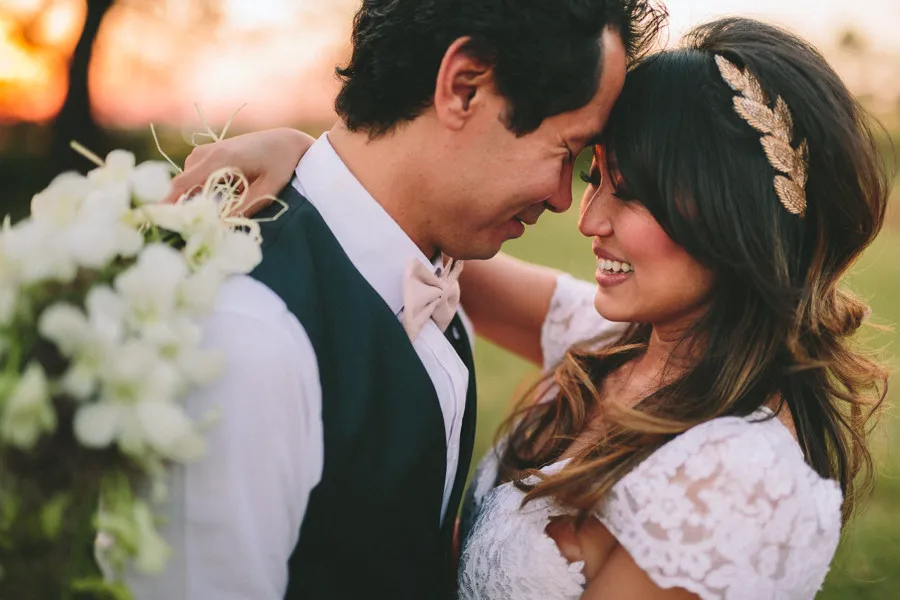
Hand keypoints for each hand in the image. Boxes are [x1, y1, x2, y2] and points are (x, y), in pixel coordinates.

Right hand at [163, 128, 315, 215]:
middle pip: (184, 184)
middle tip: (196, 224)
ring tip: (222, 205)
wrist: (285, 141)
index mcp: (220, 159)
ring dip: (200, 196)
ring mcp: (206, 152)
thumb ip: (245, 207)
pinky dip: (204, 188)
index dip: (169, 202)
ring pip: (190, 181)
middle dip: (186, 204)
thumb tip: (222, 224)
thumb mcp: (268, 190)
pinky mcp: (208, 154)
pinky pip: (196, 176)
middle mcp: (207, 153)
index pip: (184, 183)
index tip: (158, 217)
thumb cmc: (280, 165)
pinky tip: (227, 192)